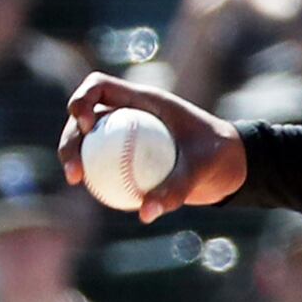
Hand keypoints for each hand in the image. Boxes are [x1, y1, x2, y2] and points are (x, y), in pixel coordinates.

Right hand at [58, 71, 248, 223]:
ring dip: (76, 156)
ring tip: (77, 180)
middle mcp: (129, 113)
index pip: (100, 87)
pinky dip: (97, 175)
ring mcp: (126, 133)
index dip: (83, 100)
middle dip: (71, 138)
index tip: (86, 125)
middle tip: (75, 168)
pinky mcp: (127, 154)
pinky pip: (105, 162)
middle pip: (86, 117)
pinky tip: (95, 194)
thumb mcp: (202, 169)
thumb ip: (176, 188)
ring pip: (90, 141)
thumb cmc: (219, 156)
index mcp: (143, 99)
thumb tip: (145, 214)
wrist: (230, 165)